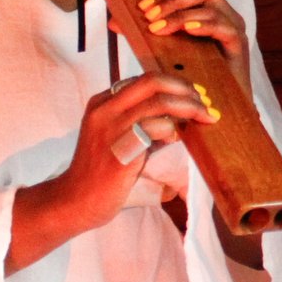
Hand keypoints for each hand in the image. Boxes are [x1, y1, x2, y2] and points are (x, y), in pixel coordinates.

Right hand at [36, 75, 212, 238]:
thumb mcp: (117, 138)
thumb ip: (142, 123)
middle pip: (153, 82)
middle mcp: (105, 109)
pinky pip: (155, 128)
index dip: (174, 84)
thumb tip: (179, 119)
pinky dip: (174, 129)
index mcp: (102, 103)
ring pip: (159, 103)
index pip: (144, 80)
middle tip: (203, 102)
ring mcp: (111, 128)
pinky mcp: (120, 149)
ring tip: (204, 118)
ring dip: (189, 108)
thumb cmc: (101, 172)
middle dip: (184, 89)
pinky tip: (180, 137)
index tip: (194, 95)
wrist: (76, 201)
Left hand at [115, 0, 250, 87]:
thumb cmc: (192, 79)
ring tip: (160, 29)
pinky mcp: (239, 45)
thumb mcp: (165, 51)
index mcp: (206, 13)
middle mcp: (223, 16)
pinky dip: (204, 24)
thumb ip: (145, 34)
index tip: (142, 7)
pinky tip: (187, 30)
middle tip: (150, 15)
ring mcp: (233, 28)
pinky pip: (224, 26)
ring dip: (181, 14)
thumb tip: (114, 22)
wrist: (218, 109)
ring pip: (211, 6)